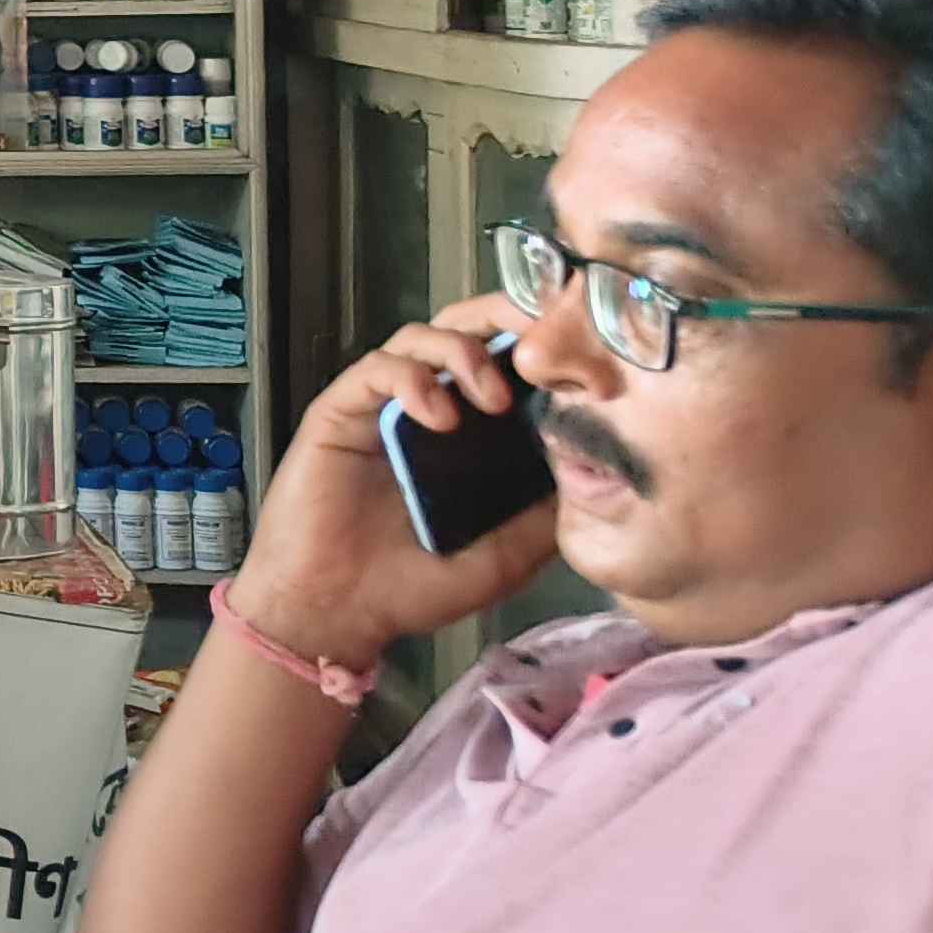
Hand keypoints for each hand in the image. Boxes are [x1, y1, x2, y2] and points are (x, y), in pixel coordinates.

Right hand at [228, 295, 564, 672]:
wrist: (337, 612)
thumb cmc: (411, 588)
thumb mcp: (505, 557)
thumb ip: (545, 513)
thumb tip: (595, 468)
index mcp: (470, 438)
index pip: (507, 368)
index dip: (541, 351)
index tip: (582, 360)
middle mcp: (428, 410)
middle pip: (464, 332)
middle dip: (504, 321)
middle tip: (539, 339)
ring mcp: (382, 407)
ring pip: (421, 337)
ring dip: (462, 352)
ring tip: (490, 396)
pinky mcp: (341, 409)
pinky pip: (376, 368)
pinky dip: (411, 379)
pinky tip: (436, 415)